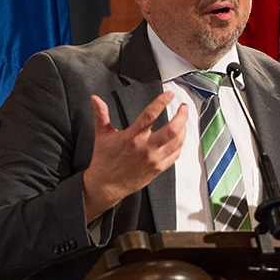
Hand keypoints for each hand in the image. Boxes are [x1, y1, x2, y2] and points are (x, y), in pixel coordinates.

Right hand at [83, 92, 186, 221]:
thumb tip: (96, 99)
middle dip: (181, 116)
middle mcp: (145, 148)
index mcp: (132, 137)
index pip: (150, 115)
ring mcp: (154, 159)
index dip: (161, 102)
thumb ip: (101, 115)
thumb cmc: (105, 161)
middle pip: (171, 130)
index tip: (169, 95)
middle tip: (184, 107)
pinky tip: (179, 138)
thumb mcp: (102, 135)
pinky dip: (180, 145)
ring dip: (184, 129)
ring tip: (183, 121)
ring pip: (177, 142)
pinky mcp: (158, 168)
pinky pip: (175, 155)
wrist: (107, 185)